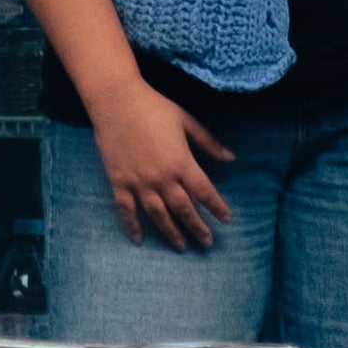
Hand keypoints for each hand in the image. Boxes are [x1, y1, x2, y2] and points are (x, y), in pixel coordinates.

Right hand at [95, 77, 237, 252]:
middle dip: (197, 228)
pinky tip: (138, 239)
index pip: (204, 192)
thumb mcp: (186, 121)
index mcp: (182, 163)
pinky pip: (126, 210)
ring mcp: (139, 183)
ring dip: (171, 233)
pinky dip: (132, 226)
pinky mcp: (119, 182)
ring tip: (181, 246)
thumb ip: (208, 142)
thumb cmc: (154, 107)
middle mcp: (162, 178)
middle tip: (207, 242)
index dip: (217, 207)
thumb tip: (231, 157)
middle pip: (184, 210)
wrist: (117, 101)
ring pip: (158, 215)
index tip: (226, 219)